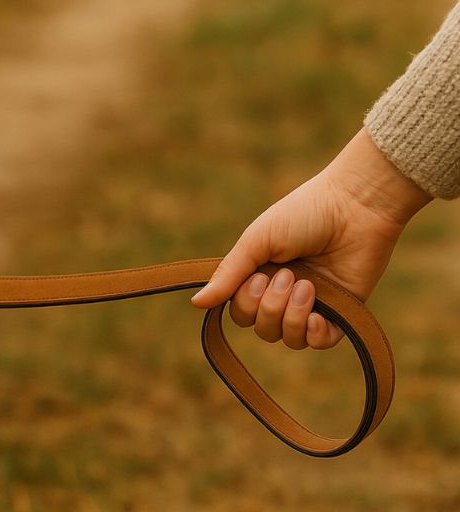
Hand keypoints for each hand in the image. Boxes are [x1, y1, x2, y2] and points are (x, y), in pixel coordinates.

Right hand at [192, 128, 431, 349]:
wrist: (354, 207)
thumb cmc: (303, 215)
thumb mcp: (257, 241)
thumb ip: (229, 274)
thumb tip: (196, 303)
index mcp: (261, 274)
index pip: (240, 311)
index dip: (245, 303)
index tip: (260, 276)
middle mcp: (284, 293)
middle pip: (261, 328)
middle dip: (270, 307)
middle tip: (287, 275)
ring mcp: (313, 304)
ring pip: (288, 338)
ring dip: (292, 316)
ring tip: (307, 286)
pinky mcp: (342, 313)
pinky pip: (319, 342)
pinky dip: (314, 333)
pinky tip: (318, 313)